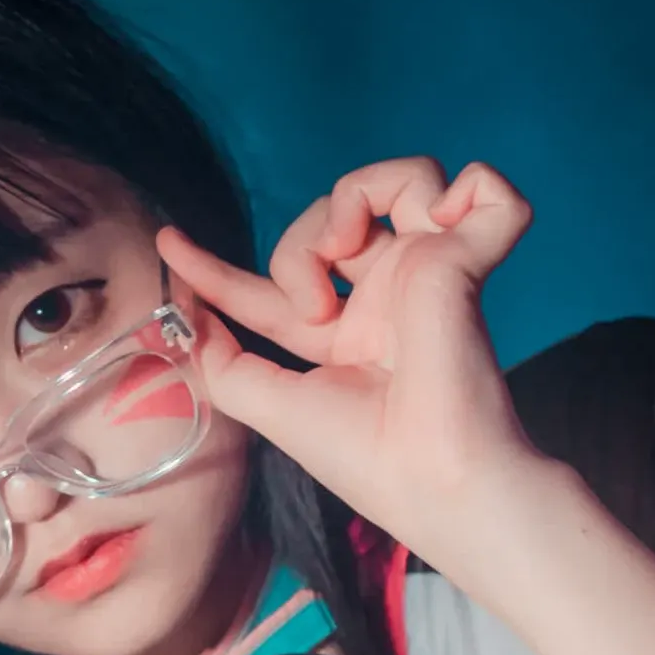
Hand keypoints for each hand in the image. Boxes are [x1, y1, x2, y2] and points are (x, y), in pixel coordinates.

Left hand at [156, 156, 554, 540]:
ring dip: (360, 195)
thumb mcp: (266, 406)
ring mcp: (432, 270)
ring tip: (352, 250)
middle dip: (300, 245)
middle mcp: (388, 293)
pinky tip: (439, 217)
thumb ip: (222, 361)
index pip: (276, 281)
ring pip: (399, 180)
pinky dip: (471, 184)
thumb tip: (193, 316)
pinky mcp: (470, 256)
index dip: (216, 265)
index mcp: (345, 333)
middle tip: (316, 306)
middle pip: (329, 214)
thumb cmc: (363, 456)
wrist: (432, 473)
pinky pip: (486, 186)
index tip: (168, 241)